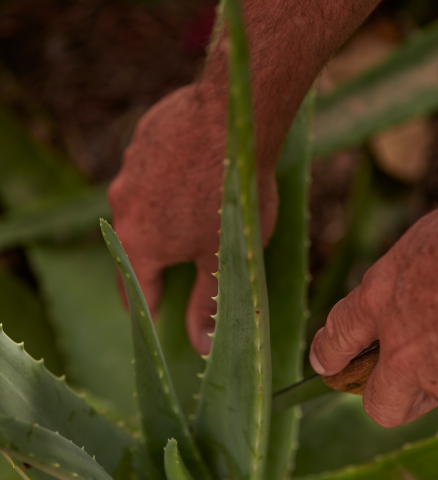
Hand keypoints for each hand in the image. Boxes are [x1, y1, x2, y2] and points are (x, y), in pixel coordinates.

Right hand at [108, 83, 277, 354]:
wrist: (233, 117)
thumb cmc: (233, 194)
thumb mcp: (223, 256)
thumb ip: (207, 302)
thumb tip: (201, 344)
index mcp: (138, 242)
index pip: (136, 292)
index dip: (148, 312)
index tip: (155, 320)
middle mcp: (123, 207)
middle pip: (134, 249)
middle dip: (153, 264)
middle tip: (171, 273)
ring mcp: (130, 170)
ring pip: (141, 207)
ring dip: (160, 219)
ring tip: (188, 217)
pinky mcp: (141, 141)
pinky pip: (149, 174)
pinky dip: (165, 184)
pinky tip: (191, 177)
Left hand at [310, 194, 437, 426]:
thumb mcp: (426, 242)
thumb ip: (403, 276)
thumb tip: (403, 288)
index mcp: (380, 296)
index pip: (337, 334)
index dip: (327, 351)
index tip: (323, 361)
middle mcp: (404, 346)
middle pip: (378, 402)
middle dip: (382, 395)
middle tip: (393, 383)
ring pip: (436, 396)